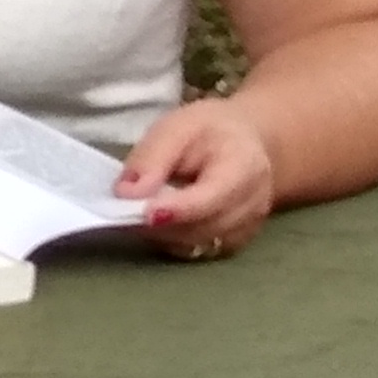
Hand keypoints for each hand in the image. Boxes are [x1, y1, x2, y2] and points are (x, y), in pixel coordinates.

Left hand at [117, 99, 275, 257]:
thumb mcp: (176, 128)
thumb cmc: (208, 132)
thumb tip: (125, 194)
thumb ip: (151, 158)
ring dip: (163, 234)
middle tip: (124, 210)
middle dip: (161, 224)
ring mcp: (247, 227)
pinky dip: (173, 241)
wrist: (242, 144)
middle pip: (203, 227)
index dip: (178, 209)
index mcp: (244, 166)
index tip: (145, 213)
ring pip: (198, 244)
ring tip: (137, 211)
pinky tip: (158, 221)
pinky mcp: (235, 242)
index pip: (213, 197)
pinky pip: (199, 250)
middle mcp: (253, 203)